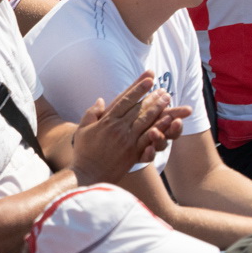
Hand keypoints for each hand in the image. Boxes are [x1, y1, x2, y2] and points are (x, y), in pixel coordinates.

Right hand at [72, 71, 192, 183]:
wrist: (86, 174)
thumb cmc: (83, 152)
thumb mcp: (83, 129)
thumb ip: (92, 113)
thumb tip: (101, 100)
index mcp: (106, 120)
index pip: (125, 100)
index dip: (137, 88)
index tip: (148, 77)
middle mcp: (118, 128)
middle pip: (138, 108)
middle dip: (152, 96)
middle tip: (164, 88)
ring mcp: (126, 140)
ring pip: (145, 120)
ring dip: (158, 108)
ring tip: (168, 98)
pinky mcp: (132, 153)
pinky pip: (148, 138)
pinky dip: (159, 128)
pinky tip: (168, 120)